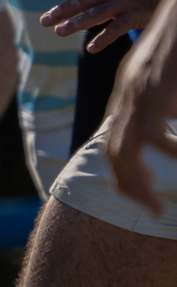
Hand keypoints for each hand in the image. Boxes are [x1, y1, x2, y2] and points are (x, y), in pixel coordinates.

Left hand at [39, 0, 166, 50]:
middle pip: (83, 0)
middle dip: (62, 10)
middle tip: (44, 21)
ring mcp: (123, 3)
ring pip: (96, 14)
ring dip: (76, 23)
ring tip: (59, 32)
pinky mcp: (135, 16)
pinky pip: (116, 29)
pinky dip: (104, 39)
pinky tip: (91, 48)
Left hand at [107, 47, 176, 213]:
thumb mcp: (165, 78)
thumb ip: (162, 104)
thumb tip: (165, 134)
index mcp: (129, 95)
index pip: (116, 145)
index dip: (126, 175)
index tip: (145, 195)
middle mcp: (128, 96)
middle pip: (117, 154)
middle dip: (132, 186)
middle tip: (152, 208)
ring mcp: (140, 92)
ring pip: (130, 149)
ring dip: (144, 180)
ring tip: (159, 201)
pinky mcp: (157, 88)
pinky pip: (155, 132)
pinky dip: (170, 151)